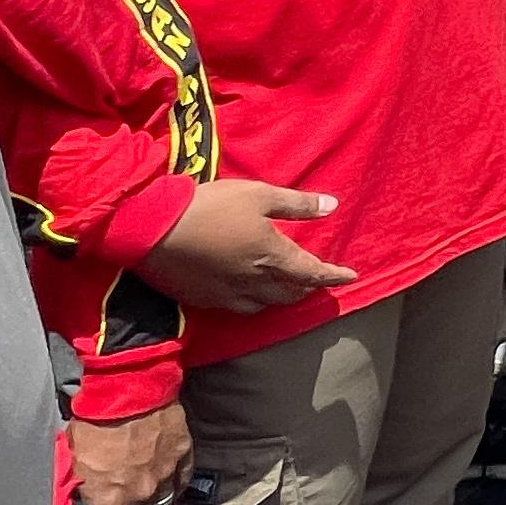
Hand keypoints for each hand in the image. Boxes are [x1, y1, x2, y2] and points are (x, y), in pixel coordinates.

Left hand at [69, 404, 192, 504]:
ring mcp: (165, 474)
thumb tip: (70, 499)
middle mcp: (142, 494)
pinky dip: (174, 487)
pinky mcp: (181, 454)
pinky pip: (181, 481)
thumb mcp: (73, 457)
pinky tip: (168, 490)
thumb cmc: (94, 419)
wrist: (128, 386)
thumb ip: (76, 485)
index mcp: (111, 499)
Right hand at [137, 181, 359, 312]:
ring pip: (264, 305)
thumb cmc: (211, 207)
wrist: (154, 230)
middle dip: (307, 288)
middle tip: (316, 282)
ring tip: (287, 290)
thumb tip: (332, 207)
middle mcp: (254, 282)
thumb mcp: (259, 195)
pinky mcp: (203, 299)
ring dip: (281, 298)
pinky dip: (253, 304)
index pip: (312, 272)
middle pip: (290, 293)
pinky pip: (237, 309)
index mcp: (272, 256)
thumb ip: (297, 204)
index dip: (334, 275)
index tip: (351, 277)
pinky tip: (249, 295)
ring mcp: (227, 294)